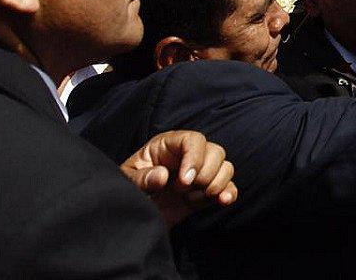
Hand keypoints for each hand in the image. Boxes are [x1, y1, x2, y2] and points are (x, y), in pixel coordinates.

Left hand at [120, 130, 236, 227]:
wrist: (133, 214)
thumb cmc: (127, 190)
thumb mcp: (127, 181)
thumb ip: (141, 178)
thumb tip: (162, 176)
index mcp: (168, 146)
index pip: (193, 140)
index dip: (195, 158)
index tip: (185, 181)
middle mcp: (188, 156)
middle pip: (215, 152)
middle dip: (205, 174)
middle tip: (183, 191)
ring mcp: (200, 174)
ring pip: (225, 167)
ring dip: (215, 184)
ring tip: (192, 198)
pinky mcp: (206, 192)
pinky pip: (228, 186)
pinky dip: (229, 192)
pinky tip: (222, 201)